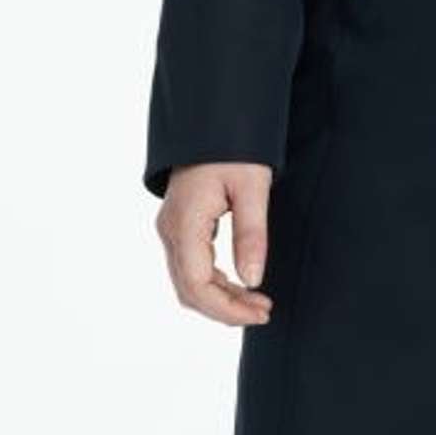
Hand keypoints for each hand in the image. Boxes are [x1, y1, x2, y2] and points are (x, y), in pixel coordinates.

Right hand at [158, 162, 275, 325]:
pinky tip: (241, 285)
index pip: (197, 284)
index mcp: (185, 222)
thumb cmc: (235, 149)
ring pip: (188, 282)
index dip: (227, 308)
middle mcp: (171, 230)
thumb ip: (251, 234)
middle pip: (189, 290)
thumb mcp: (252, 188)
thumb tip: (253, 280)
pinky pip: (190, 268)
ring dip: (220, 299)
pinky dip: (215, 284)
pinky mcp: (179, 228)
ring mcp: (171, 229)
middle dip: (225, 309)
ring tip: (258, 303)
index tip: (260, 312)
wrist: (212, 122)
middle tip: (264, 311)